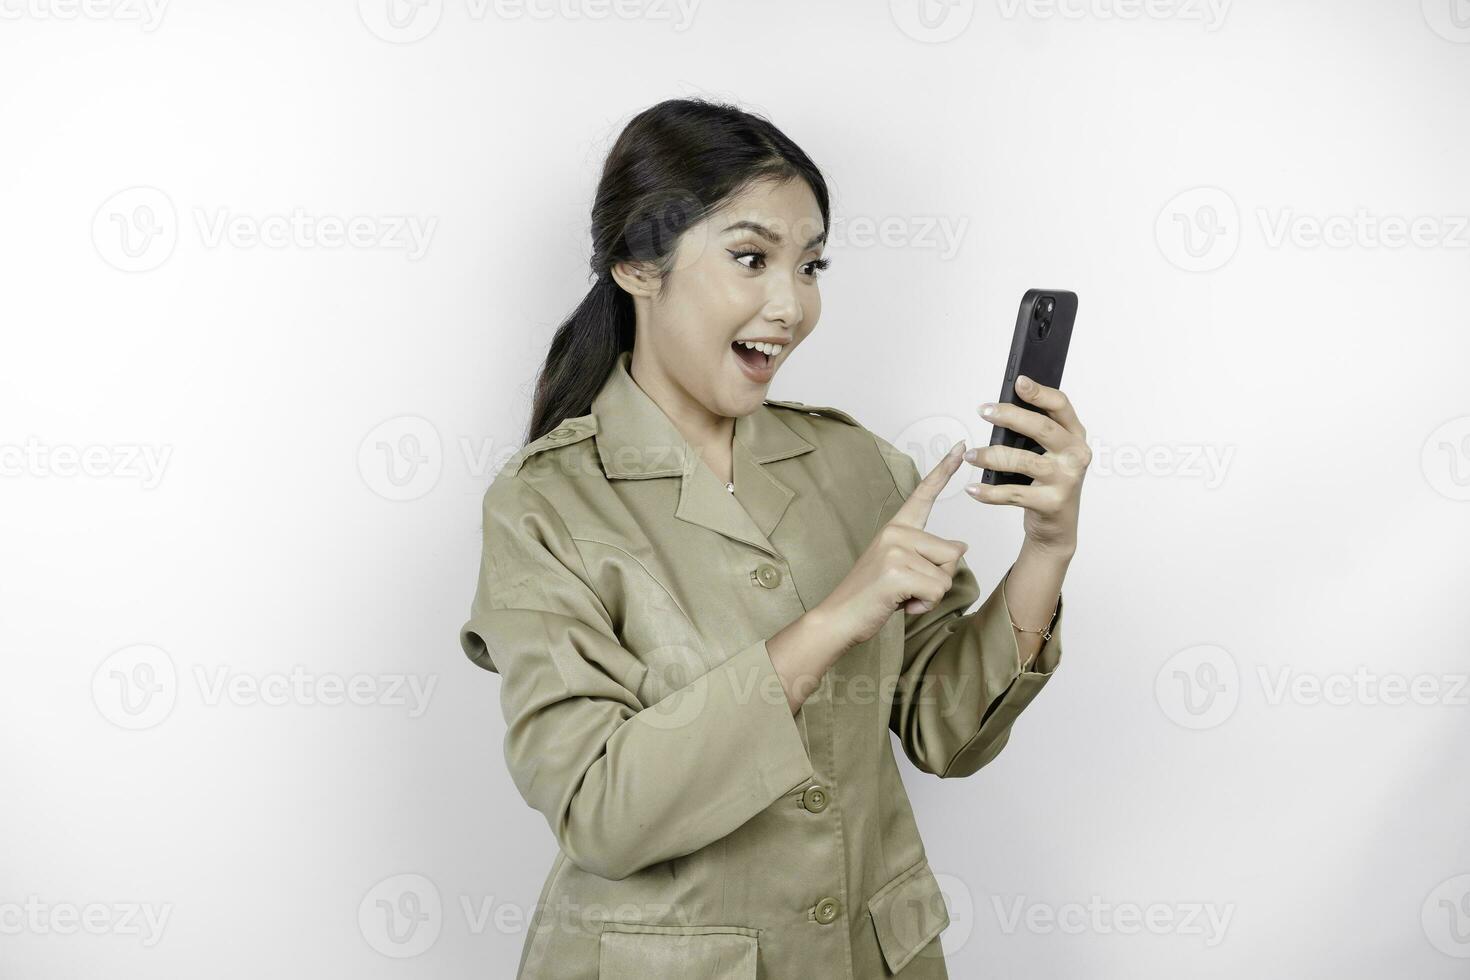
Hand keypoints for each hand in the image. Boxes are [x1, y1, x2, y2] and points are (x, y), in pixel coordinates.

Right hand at [815, 441, 970, 649]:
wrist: (838, 619)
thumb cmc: (872, 597)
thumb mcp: (903, 569)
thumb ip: (929, 554)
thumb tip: (962, 546)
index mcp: (896, 528)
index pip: (923, 495)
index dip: (944, 471)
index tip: (960, 447)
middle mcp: (896, 532)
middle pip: (952, 552)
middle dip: (939, 578)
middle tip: (906, 588)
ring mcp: (895, 550)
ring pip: (947, 574)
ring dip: (931, 595)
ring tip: (902, 596)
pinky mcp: (897, 571)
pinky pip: (938, 590)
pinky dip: (925, 605)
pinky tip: (901, 604)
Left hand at [965, 375, 1090, 553]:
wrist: (1057, 526)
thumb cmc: (1047, 481)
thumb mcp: (1047, 453)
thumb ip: (1033, 432)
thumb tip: (999, 410)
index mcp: (1075, 435)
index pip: (1061, 406)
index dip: (1039, 392)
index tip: (1018, 381)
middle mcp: (1076, 455)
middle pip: (1042, 428)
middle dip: (1010, 416)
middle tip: (983, 411)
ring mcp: (1066, 480)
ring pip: (1024, 461)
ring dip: (992, 456)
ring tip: (970, 454)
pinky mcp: (1052, 503)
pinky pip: (1014, 494)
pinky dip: (989, 493)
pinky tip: (972, 488)